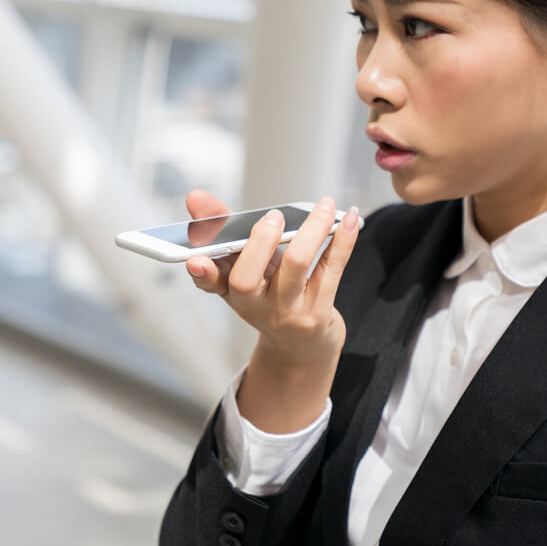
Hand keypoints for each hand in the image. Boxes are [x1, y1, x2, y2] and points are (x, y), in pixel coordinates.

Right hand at [183, 189, 360, 430]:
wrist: (301, 347)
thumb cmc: (270, 296)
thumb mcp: (243, 268)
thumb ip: (222, 229)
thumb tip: (196, 197)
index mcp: (231, 292)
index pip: (210, 281)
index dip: (202, 272)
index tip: (196, 261)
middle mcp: (254, 306)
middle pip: (247, 278)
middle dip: (259, 241)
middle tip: (274, 216)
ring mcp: (287, 312)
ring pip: (295, 266)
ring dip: (312, 229)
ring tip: (324, 206)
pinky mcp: (318, 313)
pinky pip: (331, 270)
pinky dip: (342, 241)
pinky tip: (350, 219)